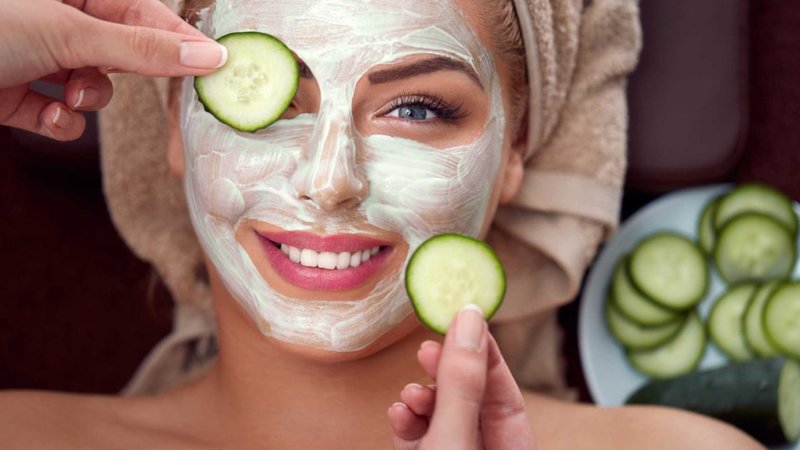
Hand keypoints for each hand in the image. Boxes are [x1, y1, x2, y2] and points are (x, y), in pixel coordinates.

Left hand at [0, 0, 226, 140]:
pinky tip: (41, 116)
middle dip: (121, 74)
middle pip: (121, 52)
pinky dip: (58, 122)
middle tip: (129, 82)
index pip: (142, 14)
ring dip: (87, 100)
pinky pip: (62, 115)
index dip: (176, 40)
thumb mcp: (67, 31)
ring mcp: (38, 59)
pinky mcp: (20, 96)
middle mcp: (56, 20)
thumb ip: (141, 48)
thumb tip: (206, 56)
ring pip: (94, 87)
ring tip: (66, 97)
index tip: (214, 66)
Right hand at [388, 305, 536, 449]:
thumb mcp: (453, 437)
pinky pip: (419, 433)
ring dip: (421, 396)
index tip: (462, 319)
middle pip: (470, 399)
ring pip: (441, 414)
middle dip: (446, 372)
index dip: (484, 353)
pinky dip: (407, 420)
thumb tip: (469, 322)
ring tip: (410, 393)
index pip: (506, 393)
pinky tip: (399, 413)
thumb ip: (461, 384)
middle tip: (427, 350)